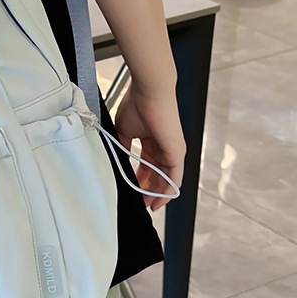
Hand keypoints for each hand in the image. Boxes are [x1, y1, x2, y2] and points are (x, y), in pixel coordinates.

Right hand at [113, 83, 185, 211]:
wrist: (150, 92)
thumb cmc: (137, 105)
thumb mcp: (124, 130)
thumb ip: (124, 146)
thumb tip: (119, 159)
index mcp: (151, 141)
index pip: (147, 166)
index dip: (140, 180)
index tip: (132, 190)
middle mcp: (165, 148)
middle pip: (157, 175)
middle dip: (148, 190)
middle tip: (139, 202)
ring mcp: (173, 151)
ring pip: (167, 179)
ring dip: (158, 194)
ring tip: (148, 205)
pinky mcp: (177, 153)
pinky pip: (174, 178)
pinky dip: (167, 191)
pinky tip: (159, 200)